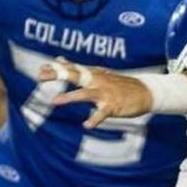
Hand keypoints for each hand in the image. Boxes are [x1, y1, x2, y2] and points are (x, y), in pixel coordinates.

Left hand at [38, 58, 152, 127]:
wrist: (146, 92)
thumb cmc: (120, 85)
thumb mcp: (99, 74)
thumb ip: (79, 69)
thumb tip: (59, 60)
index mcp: (93, 74)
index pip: (72, 68)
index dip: (56, 68)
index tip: (41, 69)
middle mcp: (97, 81)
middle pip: (75, 76)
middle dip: (58, 75)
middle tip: (41, 76)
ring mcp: (105, 93)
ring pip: (85, 94)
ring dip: (70, 97)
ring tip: (55, 101)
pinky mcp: (113, 106)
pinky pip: (102, 114)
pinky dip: (95, 120)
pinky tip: (87, 125)